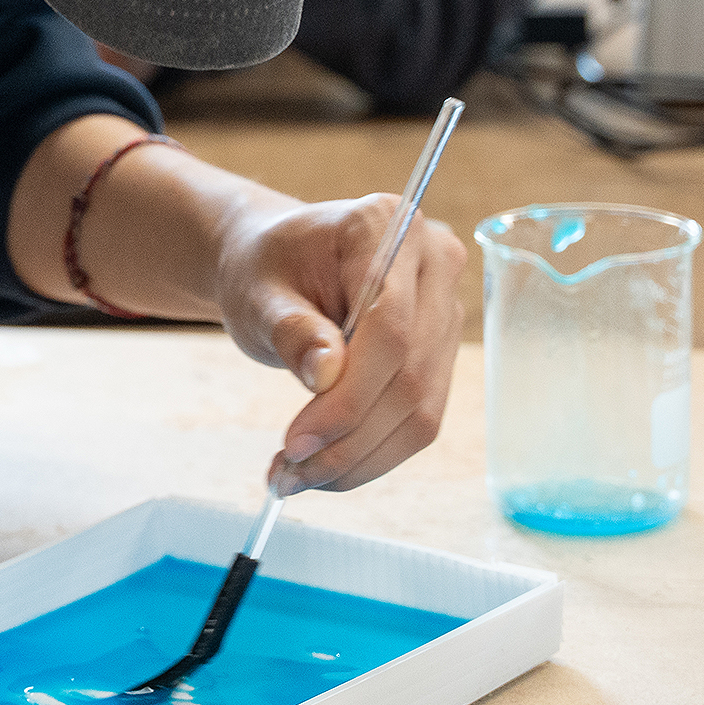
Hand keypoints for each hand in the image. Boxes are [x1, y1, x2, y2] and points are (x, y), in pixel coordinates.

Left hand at [211, 193, 467, 494]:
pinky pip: (419, 419)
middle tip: (288, 473)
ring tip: (296, 479)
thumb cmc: (265, 269)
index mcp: (387, 226)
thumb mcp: (258, 293)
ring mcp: (445, 309)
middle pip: (410, 371)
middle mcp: (433, 262)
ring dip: (359, 458)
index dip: (349, 393)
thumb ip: (291, 329)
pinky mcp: (442, 353)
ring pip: (421, 408)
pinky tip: (324, 470)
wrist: (278, 264)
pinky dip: (370, 455)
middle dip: (349, 437)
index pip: (390, 323)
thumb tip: (325, 376)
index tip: (296, 441)